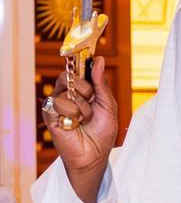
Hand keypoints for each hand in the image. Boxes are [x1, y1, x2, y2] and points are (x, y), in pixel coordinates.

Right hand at [43, 56, 117, 202]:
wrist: (95, 154)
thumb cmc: (102, 131)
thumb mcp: (108, 105)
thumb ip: (101, 84)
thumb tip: (99, 60)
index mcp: (82, 90)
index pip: (77, 69)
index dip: (80, 60)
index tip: (85, 48)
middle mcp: (67, 94)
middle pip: (70, 76)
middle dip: (86, 89)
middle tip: (91, 102)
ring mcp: (57, 104)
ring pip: (68, 91)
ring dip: (83, 107)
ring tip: (85, 119)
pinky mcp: (49, 114)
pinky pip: (61, 103)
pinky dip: (74, 114)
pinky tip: (75, 124)